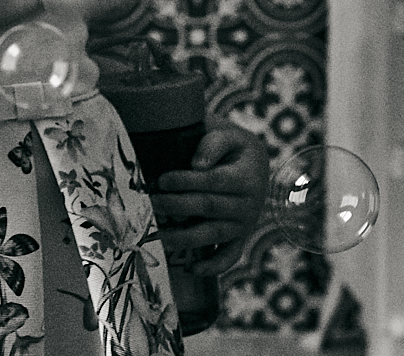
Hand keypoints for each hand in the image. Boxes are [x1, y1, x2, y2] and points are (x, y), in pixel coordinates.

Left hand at [146, 125, 268, 274]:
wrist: (254, 163)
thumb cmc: (232, 146)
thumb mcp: (228, 135)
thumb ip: (213, 144)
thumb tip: (197, 165)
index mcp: (246, 178)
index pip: (213, 181)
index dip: (186, 182)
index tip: (161, 179)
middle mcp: (248, 205)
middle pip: (208, 208)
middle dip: (176, 206)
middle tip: (150, 203)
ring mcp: (244, 225)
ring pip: (213, 235)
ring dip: (184, 238)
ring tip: (157, 236)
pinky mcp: (239, 238)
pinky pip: (229, 257)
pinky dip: (212, 267)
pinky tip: (190, 269)